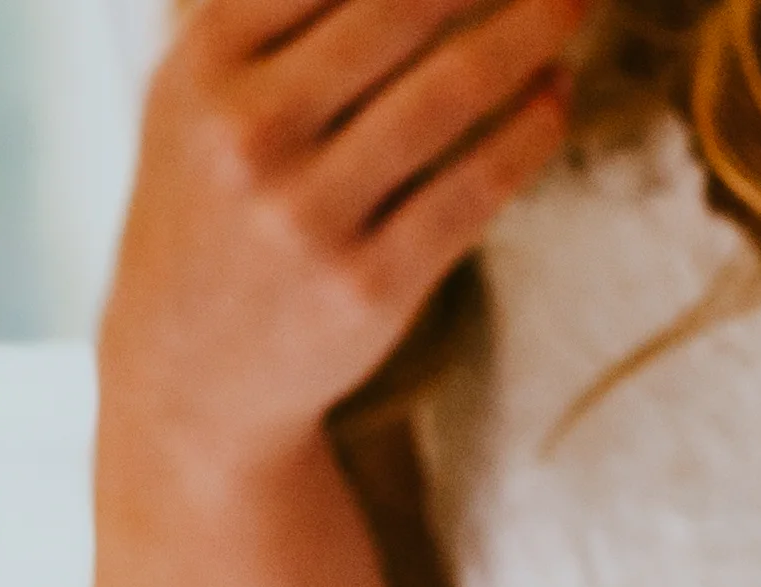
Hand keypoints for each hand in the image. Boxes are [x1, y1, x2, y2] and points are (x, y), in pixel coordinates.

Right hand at [98, 0, 582, 490]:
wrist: (186, 375)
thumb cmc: (212, 200)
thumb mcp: (198, 87)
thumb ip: (269, 6)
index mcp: (202, 63)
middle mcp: (246, 133)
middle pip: (401, 6)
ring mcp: (305, 216)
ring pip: (449, 92)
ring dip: (531, 30)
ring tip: (573, 0)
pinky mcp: (365, 287)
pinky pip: (472, 188)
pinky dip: (529, 131)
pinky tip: (555, 93)